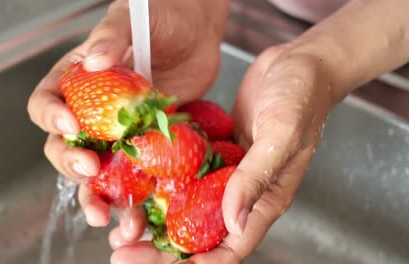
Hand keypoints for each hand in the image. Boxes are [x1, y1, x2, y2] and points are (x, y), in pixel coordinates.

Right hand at [27, 0, 227, 244]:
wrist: (197, 33)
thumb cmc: (160, 16)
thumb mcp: (131, 17)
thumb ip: (111, 36)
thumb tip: (92, 62)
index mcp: (75, 80)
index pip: (45, 103)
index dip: (51, 119)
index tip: (73, 127)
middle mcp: (91, 111)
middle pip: (62, 147)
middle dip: (70, 164)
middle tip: (90, 169)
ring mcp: (118, 132)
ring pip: (95, 171)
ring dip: (95, 196)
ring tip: (103, 215)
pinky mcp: (145, 146)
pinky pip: (133, 176)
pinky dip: (132, 197)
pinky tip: (138, 213)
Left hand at [110, 45, 337, 262]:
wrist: (297, 63)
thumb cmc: (302, 97)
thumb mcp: (282, 135)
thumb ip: (257, 178)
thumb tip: (234, 225)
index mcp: (265, 198)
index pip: (231, 245)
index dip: (197, 263)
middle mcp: (241, 191)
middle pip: (200, 232)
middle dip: (163, 248)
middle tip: (125, 251)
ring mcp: (225, 171)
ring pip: (188, 205)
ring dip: (158, 219)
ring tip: (124, 224)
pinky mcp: (214, 150)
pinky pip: (185, 171)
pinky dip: (163, 180)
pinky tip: (137, 182)